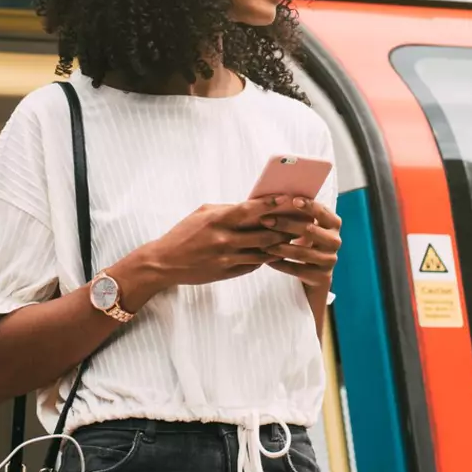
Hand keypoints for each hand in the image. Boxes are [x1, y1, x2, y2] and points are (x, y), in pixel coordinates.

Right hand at [115, 196, 320, 308]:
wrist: (165, 262)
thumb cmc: (184, 233)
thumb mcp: (203, 212)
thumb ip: (229, 209)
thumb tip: (253, 206)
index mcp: (219, 219)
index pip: (253, 210)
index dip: (276, 204)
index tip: (294, 198)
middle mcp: (225, 239)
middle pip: (266, 233)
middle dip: (287, 226)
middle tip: (306, 220)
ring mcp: (227, 258)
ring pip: (264, 252)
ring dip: (282, 245)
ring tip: (299, 237)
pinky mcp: (228, 273)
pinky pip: (255, 265)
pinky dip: (267, 257)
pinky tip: (278, 252)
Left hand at [265, 200, 340, 289]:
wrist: (316, 274)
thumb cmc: (307, 241)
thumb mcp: (309, 227)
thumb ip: (299, 214)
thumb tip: (274, 199)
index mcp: (334, 224)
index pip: (322, 212)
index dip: (309, 206)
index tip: (293, 200)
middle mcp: (335, 241)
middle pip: (309, 231)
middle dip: (285, 225)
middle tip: (265, 221)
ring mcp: (330, 260)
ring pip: (301, 253)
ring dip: (279, 247)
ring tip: (263, 244)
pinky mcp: (322, 277)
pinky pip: (297, 270)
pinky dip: (281, 265)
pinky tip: (267, 260)